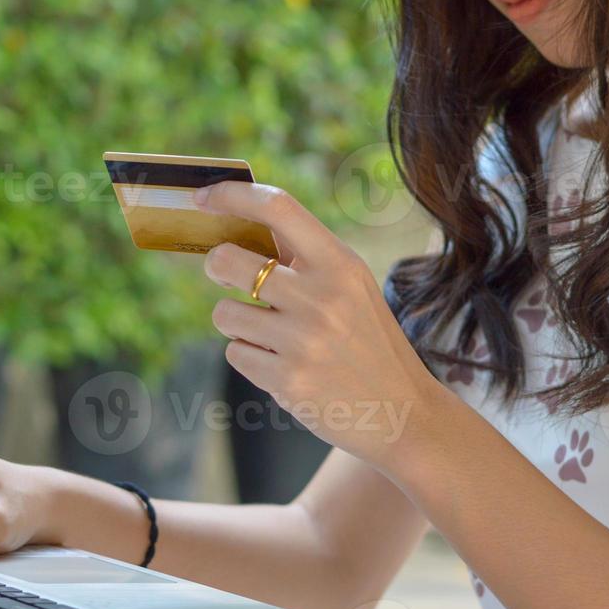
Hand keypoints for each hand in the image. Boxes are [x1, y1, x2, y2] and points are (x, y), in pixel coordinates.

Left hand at [196, 180, 431, 466]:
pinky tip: (283, 364)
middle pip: (226, 260)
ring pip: (224, 312)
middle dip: (216, 267)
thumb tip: (245, 216)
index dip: (232, 195)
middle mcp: (321, 297)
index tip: (203, 196)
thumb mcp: (351, 287)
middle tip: (226, 276)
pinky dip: (250, 356)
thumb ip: (305, 255)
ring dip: (237, 322)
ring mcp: (303, 340)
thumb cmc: (368, 341)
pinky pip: (235, 352)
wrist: (404, 413)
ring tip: (272, 334)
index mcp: (340, 264)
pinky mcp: (287, 380)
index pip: (278, 207)